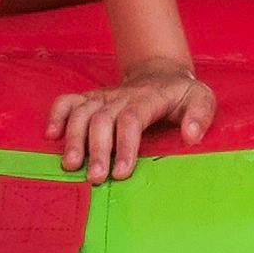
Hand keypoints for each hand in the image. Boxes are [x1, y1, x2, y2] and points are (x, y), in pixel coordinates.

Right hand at [46, 61, 215, 183]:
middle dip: (97, 150)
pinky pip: (67, 101)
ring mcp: (103, 96)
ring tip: (71, 166)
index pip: (132, 119)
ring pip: (81, 112)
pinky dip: (56, 115)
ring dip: (74, 139)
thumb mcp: (202, 98)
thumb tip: (191, 136)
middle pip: (102, 119)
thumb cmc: (181, 95)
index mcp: (149, 98)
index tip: (121, 173)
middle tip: (95, 178)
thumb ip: (200, 114)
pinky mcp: (91, 98)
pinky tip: (51, 136)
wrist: (160, 74)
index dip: (125, 146)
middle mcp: (121, 96)